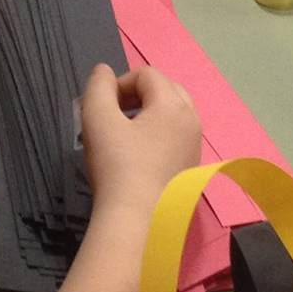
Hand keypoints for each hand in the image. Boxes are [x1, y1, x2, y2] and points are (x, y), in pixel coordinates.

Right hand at [80, 63, 200, 211]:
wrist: (136, 219)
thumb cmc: (117, 166)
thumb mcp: (97, 119)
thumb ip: (98, 87)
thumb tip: (104, 72)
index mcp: (173, 104)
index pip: (146, 74)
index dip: (119, 83)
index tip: (101, 106)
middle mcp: (192, 120)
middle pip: (165, 89)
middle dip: (138, 95)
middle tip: (114, 115)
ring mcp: (195, 145)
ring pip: (173, 114)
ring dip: (148, 114)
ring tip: (123, 135)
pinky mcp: (191, 167)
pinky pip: (176, 137)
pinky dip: (158, 136)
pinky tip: (138, 157)